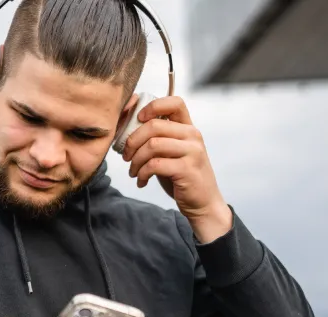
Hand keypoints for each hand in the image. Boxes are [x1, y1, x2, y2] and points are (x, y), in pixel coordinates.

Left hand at [122, 96, 232, 242]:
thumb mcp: (170, 151)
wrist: (202, 202)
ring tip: (133, 171)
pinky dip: (142, 173)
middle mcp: (192, 136)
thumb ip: (157, 137)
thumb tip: (126, 121)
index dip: (153, 107)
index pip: (174, 102)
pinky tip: (141, 181)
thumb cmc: (181, 175)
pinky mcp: (187, 169)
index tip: (139, 120)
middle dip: (132, 141)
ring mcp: (192, 152)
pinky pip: (154, 165)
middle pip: (154, 125)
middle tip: (126, 156)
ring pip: (152, 145)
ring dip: (135, 160)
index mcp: (188, 127)